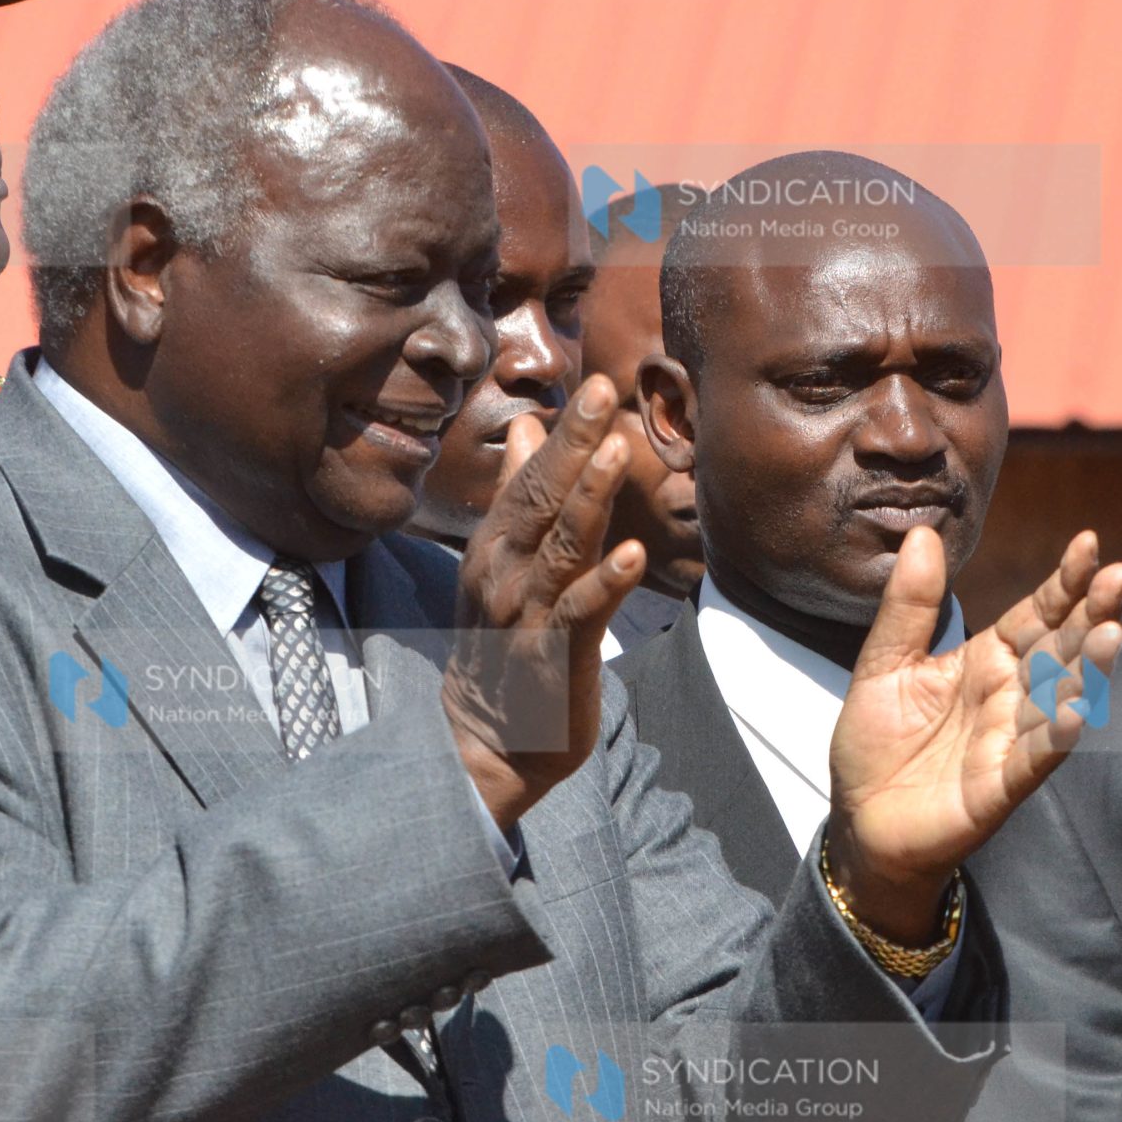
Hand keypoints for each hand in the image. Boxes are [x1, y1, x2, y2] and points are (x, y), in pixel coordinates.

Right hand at [441, 375, 647, 827]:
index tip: (596, 383)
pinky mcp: (553, 657)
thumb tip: (525, 428)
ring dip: (590, 498)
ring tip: (618, 452)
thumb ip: (517, 493)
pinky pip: (581, 615)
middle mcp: (506, 572)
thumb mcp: (505, 559)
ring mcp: (528, 614)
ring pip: (562, 547)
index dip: (566, 433)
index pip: (533, 478)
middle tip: (603, 391)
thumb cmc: (503, 640)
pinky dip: (606, 584)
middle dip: (575, 444)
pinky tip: (634, 554)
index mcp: (497, 545)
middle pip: (543, 499)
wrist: (488, 738)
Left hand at [826, 528, 1121, 942]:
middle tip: (1121, 577)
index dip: (1064, 582)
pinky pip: (1033, 760)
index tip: (1090, 544)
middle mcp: (1010, 696)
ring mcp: (1010, 741)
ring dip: (1088, 670)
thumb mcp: (884, 662)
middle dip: (1093, 614)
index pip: (1036, 614)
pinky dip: (1055, 738)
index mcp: (986, 660)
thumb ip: (909, 605)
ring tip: (1111, 634)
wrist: (859, 820)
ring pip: (1060, 700)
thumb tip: (924, 532)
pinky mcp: (999, 787)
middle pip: (1062, 649)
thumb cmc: (876, 743)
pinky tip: (1076, 712)